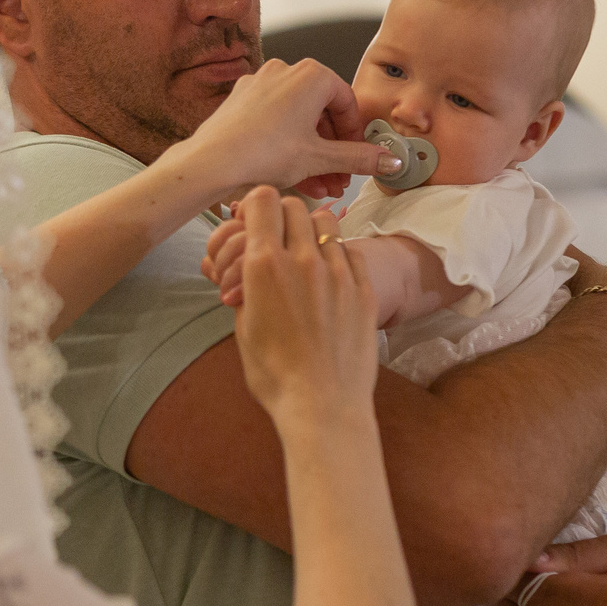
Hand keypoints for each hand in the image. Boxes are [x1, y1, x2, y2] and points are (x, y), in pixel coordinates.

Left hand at [165, 58, 397, 202]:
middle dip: (334, 151)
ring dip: (314, 156)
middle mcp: (284, 72)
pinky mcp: (242, 102)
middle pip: (322, 113)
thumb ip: (360, 158)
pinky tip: (298, 179)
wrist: (211, 163)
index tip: (360, 157)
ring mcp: (260, 85)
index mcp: (310, 74)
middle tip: (341, 178)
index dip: (356, 135)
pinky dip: (290, 148)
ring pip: (299, 122)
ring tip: (322, 186)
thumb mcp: (320, 159)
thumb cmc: (261, 153)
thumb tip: (390, 160)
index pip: (347, 103)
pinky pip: (276, 124)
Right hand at [230, 188, 378, 428]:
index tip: (252, 221)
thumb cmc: (275, 375)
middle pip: (294, 205)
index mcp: (264, 266)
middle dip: (281, 216)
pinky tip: (330, 279)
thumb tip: (247, 272)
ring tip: (306, 256)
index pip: (262, 200)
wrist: (322, 405)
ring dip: (312, 231)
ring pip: (326, 222)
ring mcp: (338, 271)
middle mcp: (303, 259)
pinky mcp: (363, 288)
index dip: (253, 206)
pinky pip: (350, 251)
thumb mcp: (243, 329)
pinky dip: (337, 256)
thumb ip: (246, 288)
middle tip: (277, 239)